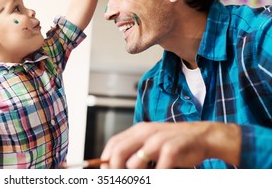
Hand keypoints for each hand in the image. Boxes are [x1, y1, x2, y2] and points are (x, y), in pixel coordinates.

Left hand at [100, 121, 240, 168]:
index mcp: (138, 130)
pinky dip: (157, 177)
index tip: (107, 171)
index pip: (114, 143)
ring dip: (137, 175)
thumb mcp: (150, 142)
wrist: (202, 136)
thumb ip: (134, 150)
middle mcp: (145, 133)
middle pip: (119, 152)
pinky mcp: (172, 149)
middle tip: (121, 179)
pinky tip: (161, 174)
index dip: (107, 159)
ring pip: (135, 162)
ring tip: (148, 174)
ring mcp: (158, 140)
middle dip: (116, 170)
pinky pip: (157, 169)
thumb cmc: (174, 142)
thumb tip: (114, 164)